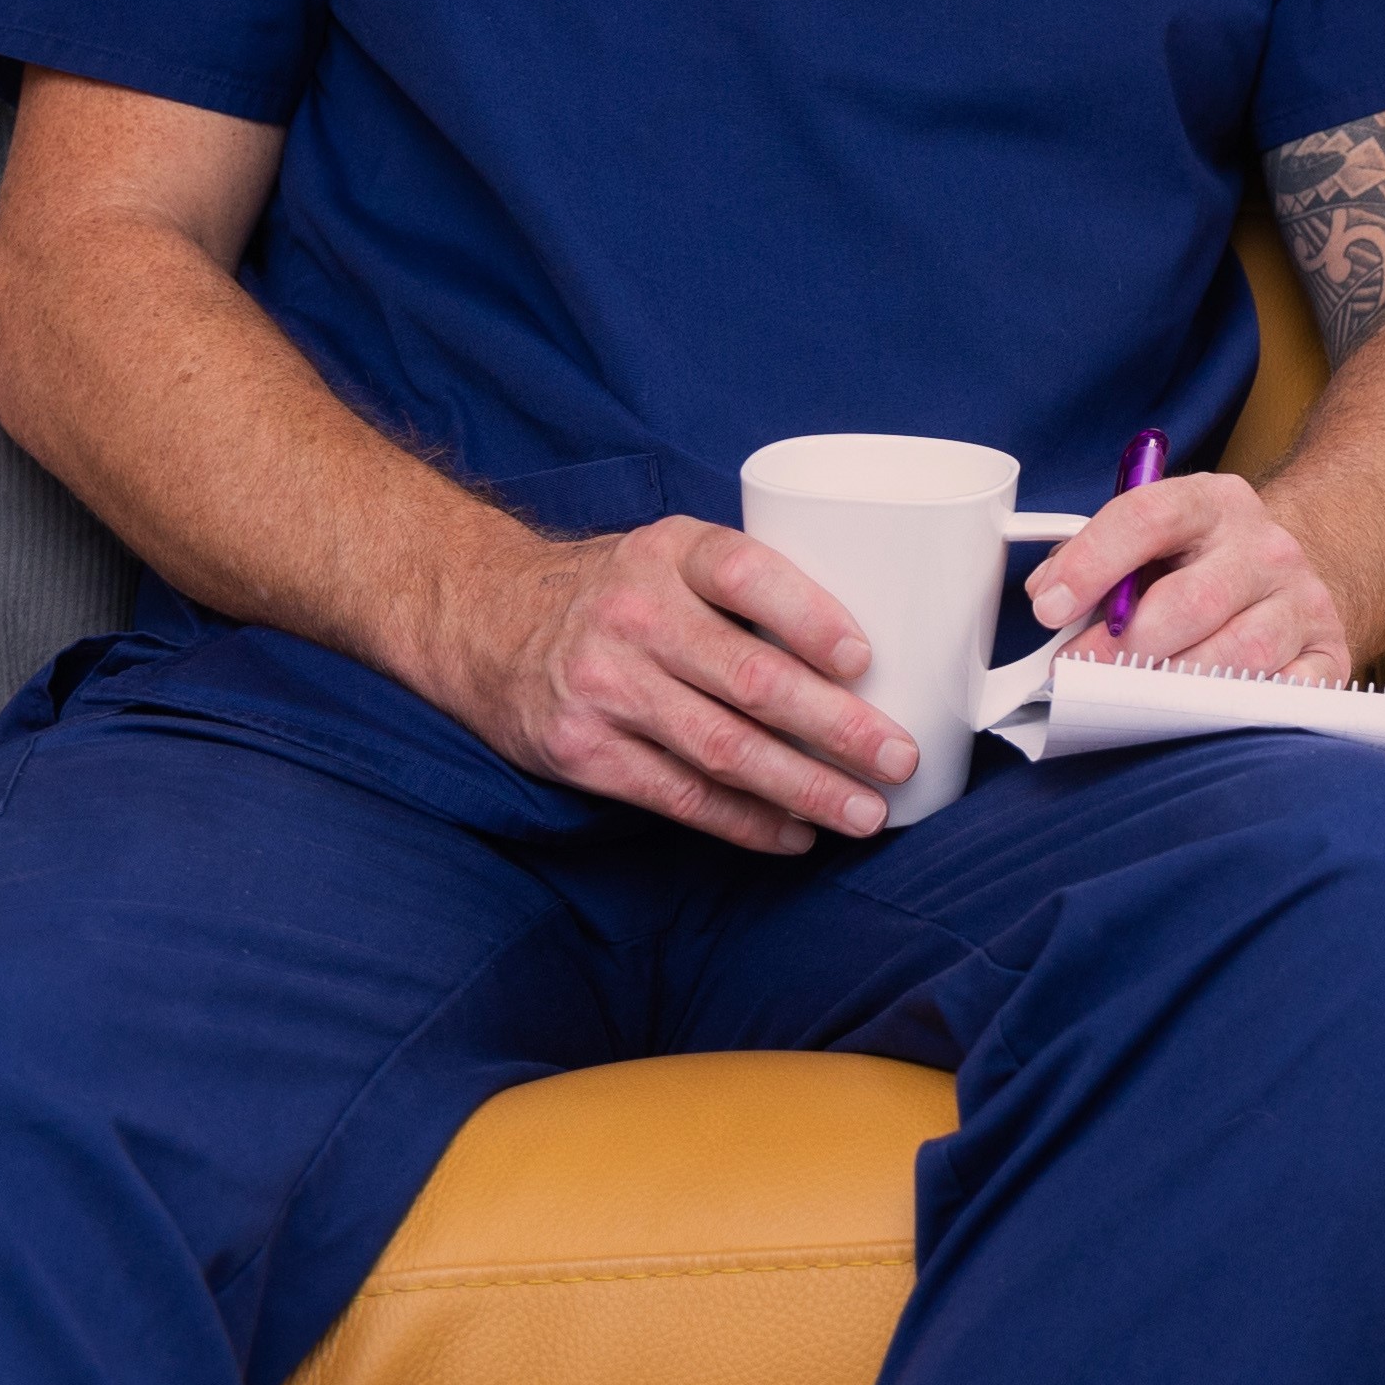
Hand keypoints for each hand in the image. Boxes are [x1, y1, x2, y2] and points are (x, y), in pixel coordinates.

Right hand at [419, 515, 918, 851]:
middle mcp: (635, 615)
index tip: (865, 657)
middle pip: (751, 679)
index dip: (810, 616)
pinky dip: (747, 822)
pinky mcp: (585, 751)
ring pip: (724, 751)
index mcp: (670, 552)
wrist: (487, 621)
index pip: (747, 573)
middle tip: (897, 757)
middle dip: (837, 727)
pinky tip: (796, 833)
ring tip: (865, 812)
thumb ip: (747, 585)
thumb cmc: (617, 590)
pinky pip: (683, 797)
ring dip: (806, 788)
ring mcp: (605, 687)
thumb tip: (875, 648)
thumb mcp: (670, 554)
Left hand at [1024, 472, 1358, 681]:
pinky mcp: (1329, 651)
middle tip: (1079, 672)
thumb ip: (1091, 558)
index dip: (1093, 562)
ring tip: (1133, 700)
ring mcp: (1302, 599)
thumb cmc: (1198, 566)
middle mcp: (1265, 545)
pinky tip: (1203, 712)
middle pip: (1195, 598)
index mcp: (1212, 502)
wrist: (1283, 578)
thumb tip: (1049, 593)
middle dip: (1126, 645)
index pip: (1149, 515)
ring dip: (1177, 685)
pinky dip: (1242, 709)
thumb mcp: (1149, 543)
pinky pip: (1288, 693)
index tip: (1049, 607)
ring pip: (1240, 654)